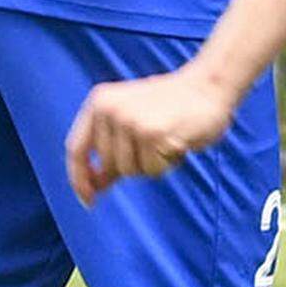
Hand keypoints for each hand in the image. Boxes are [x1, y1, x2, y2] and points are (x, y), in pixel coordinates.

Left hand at [62, 64, 240, 204]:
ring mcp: (130, 121)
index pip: (76, 148)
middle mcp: (110, 109)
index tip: (87, 201)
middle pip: (109, 165)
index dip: (79, 178)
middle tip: (155, 142)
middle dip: (133, 164)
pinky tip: (178, 142)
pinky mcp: (152, 133)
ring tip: (167, 139)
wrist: (209, 85)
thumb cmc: (171, 106)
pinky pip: (153, 170)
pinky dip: (168, 163)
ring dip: (152, 164)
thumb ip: (110, 151)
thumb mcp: (130, 122)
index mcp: (99, 102)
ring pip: (131, 171)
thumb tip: (92, 188)